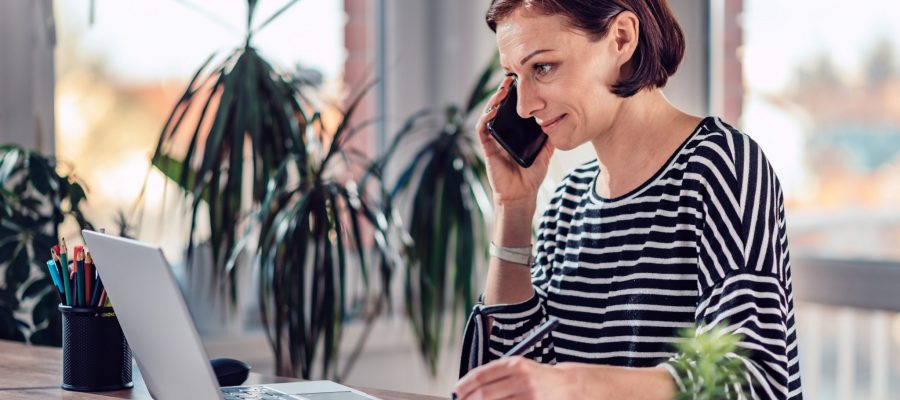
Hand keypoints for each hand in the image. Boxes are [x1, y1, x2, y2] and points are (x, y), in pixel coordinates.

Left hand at [453, 357, 571, 399]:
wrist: (569, 387)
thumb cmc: (538, 379)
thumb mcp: (519, 368)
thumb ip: (496, 375)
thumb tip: (466, 389)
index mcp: (515, 364)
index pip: (481, 375)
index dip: (464, 385)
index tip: (455, 392)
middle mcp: (522, 379)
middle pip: (484, 394)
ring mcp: (529, 396)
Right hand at [476, 77, 553, 207]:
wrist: (522, 194)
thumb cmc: (532, 175)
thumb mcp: (546, 152)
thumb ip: (550, 137)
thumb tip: (561, 119)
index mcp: (515, 132)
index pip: (513, 109)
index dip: (515, 95)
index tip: (523, 81)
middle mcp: (503, 133)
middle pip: (500, 107)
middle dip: (504, 92)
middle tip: (511, 78)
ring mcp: (494, 140)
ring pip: (489, 115)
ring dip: (494, 101)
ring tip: (502, 90)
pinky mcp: (487, 148)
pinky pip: (482, 130)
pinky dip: (485, 119)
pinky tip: (492, 111)